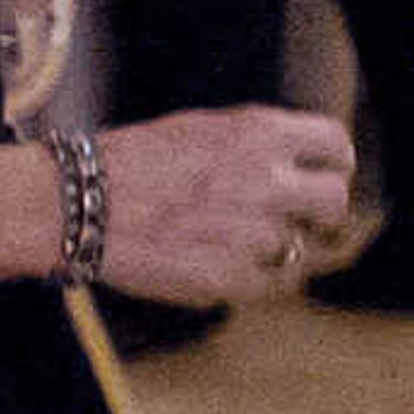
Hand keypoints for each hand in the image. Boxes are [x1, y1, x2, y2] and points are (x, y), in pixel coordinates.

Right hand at [93, 105, 353, 307]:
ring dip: (276, 249)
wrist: (78, 204)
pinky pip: (269, 286)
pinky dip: (253, 280)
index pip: (335, 145)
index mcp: (259, 134)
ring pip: (298, 249)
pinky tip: (221, 264)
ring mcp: (250, 234)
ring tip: (232, 241)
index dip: (333, 163)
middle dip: (321, 213)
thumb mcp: (203, 128)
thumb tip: (297, 161)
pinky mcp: (228, 279)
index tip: (324, 174)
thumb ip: (257, 144)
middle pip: (335, 202)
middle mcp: (265, 182)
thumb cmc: (133, 162)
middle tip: (300, 219)